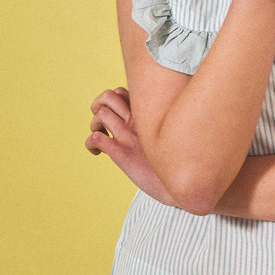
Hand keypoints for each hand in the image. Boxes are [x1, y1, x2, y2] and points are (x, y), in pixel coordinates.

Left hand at [86, 87, 177, 205]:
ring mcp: (129, 136)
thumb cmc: (176, 161)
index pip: (124, 92)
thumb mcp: (169, 135)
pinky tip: (97, 152)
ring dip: (94, 124)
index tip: (116, 113)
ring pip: (101, 115)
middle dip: (98, 106)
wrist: (184, 182)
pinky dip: (90, 143)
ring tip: (100, 136)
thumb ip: (157, 124)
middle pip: (108, 96)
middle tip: (102, 121)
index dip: (115, 99)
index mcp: (148, 115)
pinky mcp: (122, 154)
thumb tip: (150, 120)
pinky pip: (97, 139)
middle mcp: (137, 122)